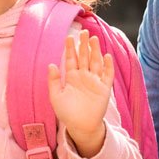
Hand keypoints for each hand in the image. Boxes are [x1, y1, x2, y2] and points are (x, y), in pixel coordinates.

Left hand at [48, 30, 113, 157]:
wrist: (80, 126)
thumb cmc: (67, 113)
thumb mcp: (56, 96)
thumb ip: (54, 81)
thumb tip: (50, 64)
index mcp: (71, 77)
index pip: (71, 59)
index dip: (70, 48)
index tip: (69, 37)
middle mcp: (83, 76)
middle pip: (84, 57)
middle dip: (83, 45)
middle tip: (84, 32)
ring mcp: (94, 81)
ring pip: (95, 62)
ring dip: (95, 51)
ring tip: (94, 39)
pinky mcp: (104, 88)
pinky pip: (107, 75)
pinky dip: (107, 66)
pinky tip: (106, 56)